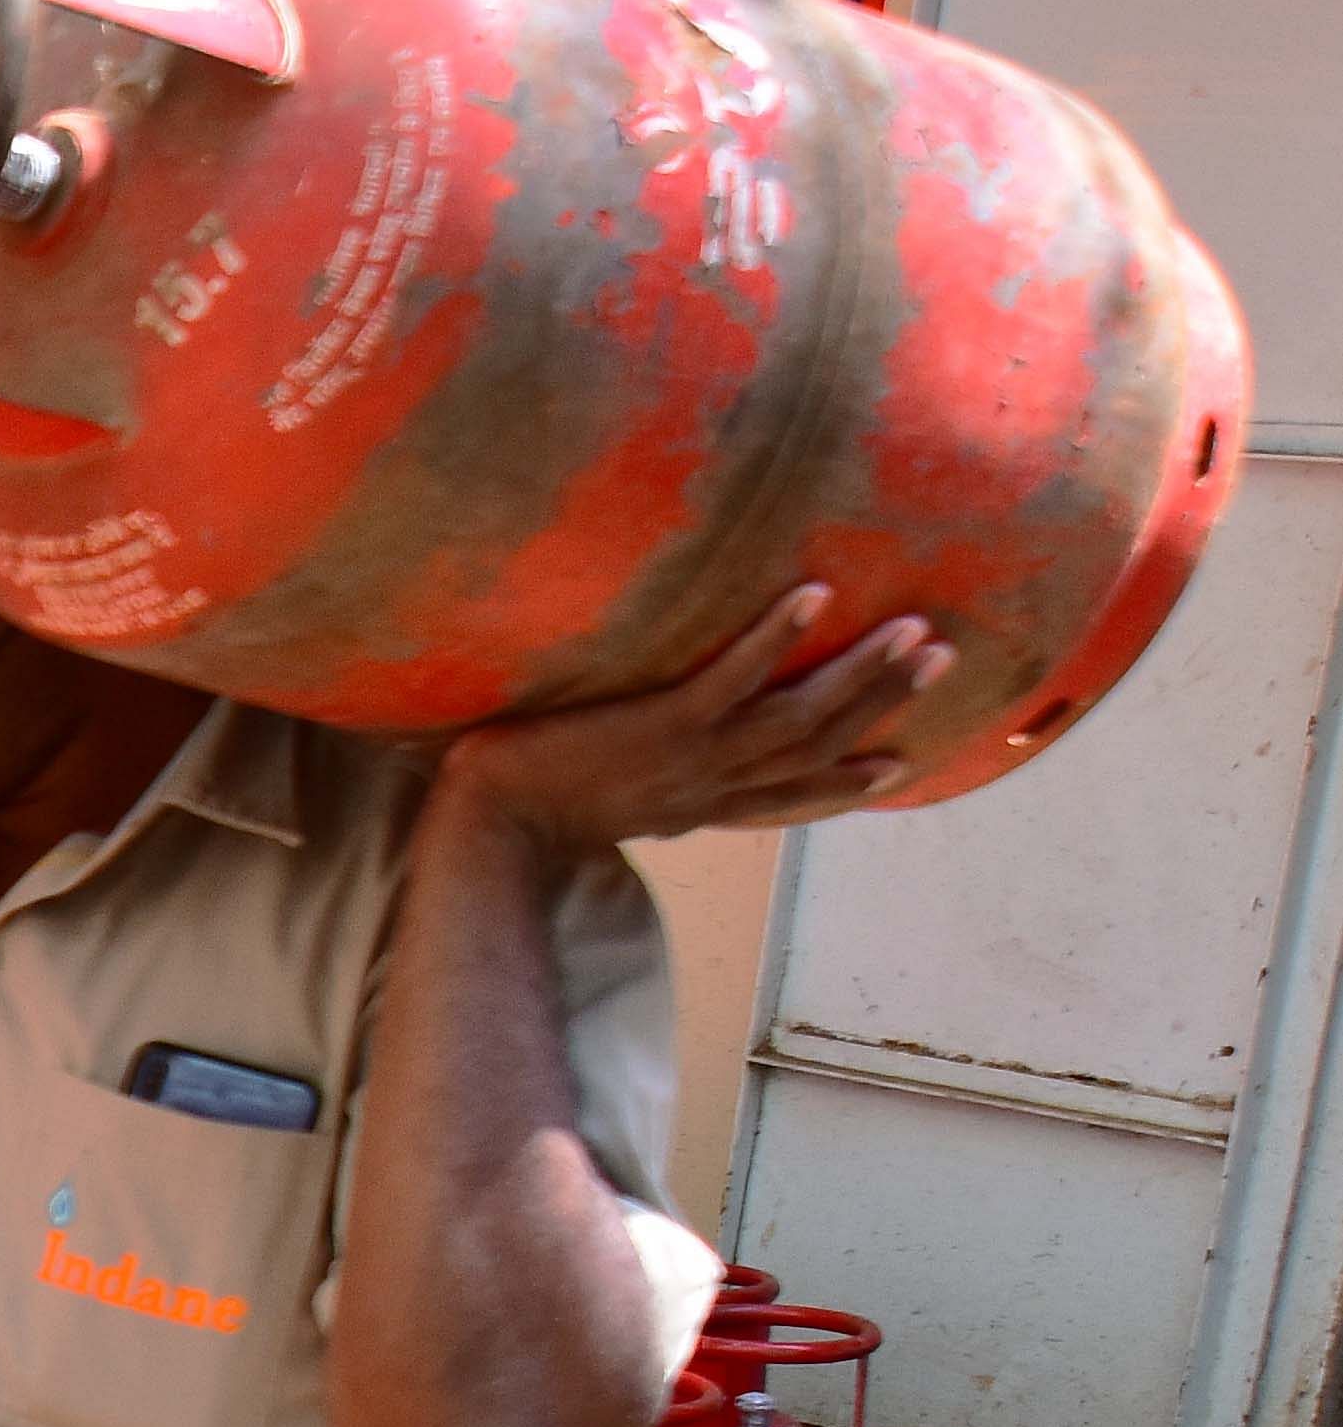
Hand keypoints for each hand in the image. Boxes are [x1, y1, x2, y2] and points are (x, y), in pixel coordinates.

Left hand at [442, 588, 957, 848]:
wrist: (486, 829)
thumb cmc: (530, 809)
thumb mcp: (608, 811)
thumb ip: (649, 798)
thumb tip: (666, 801)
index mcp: (700, 807)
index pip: (791, 798)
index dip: (847, 783)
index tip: (901, 765)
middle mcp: (711, 785)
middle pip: (817, 744)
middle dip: (883, 701)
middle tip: (941, 656)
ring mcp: (692, 756)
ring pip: (797, 715)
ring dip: (860, 671)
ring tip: (912, 628)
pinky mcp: (661, 725)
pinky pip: (733, 677)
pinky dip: (775, 638)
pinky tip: (812, 597)